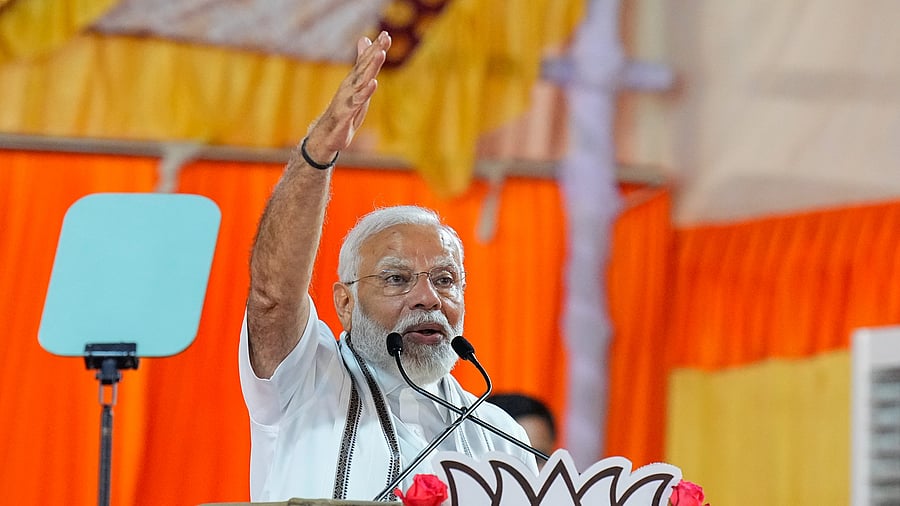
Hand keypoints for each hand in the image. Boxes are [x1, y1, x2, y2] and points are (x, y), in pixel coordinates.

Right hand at [304, 31, 391, 160]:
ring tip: (380, 54)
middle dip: (375, 51)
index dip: (376, 48)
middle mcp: (350, 86)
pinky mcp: (346, 112)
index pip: (366, 61)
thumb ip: (362, 67)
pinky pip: (357, 101)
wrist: (328, 135)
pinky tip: (373, 83)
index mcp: (354, 81)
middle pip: (365, 66)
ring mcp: (347, 98)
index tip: (386, 34)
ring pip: (362, 80)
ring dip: (371, 67)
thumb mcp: (357, 89)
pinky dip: (365, 92)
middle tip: (384, 37)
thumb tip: (363, 43)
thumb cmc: (345, 110)